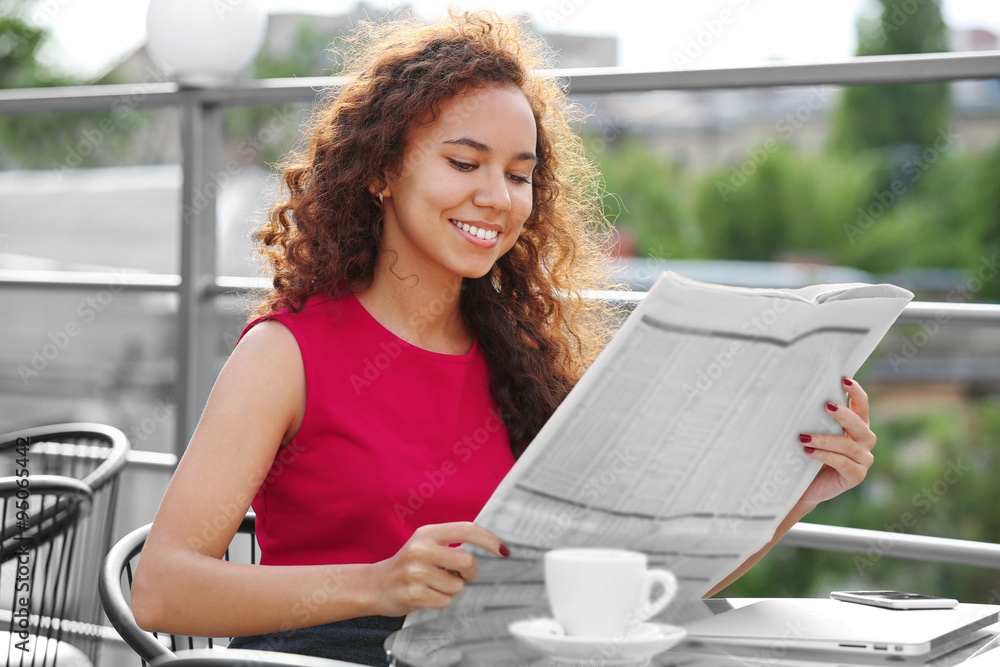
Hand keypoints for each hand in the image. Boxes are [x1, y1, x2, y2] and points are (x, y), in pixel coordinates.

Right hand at [371, 522, 507, 616]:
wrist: (375, 585)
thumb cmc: (409, 565)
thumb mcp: (425, 545)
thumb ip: (451, 543)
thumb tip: (492, 550)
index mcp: (427, 533)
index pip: (467, 529)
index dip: (489, 539)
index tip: (503, 551)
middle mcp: (420, 549)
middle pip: (467, 561)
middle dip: (471, 572)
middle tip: (464, 575)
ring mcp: (415, 572)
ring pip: (457, 585)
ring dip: (453, 589)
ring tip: (435, 585)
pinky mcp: (413, 594)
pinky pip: (445, 601)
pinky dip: (441, 601)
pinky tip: (427, 596)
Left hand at [797, 377, 875, 506]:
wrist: (802, 486)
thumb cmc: (806, 455)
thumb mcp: (813, 433)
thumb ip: (815, 418)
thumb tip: (800, 393)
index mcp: (856, 427)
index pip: (862, 406)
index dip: (856, 392)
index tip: (844, 379)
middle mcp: (864, 442)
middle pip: (860, 425)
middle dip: (844, 415)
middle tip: (826, 405)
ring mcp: (863, 461)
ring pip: (848, 446)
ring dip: (825, 439)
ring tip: (804, 437)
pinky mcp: (856, 477)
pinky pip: (843, 464)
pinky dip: (825, 456)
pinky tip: (808, 452)